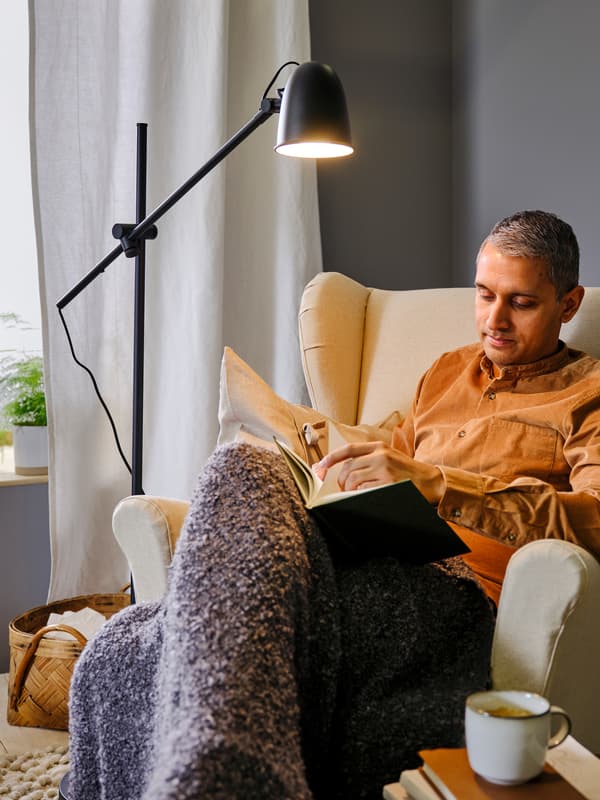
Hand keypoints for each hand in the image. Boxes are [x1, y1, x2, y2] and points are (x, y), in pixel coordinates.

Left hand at [314, 441, 443, 504]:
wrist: (432, 482)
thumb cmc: (409, 473)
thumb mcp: (391, 457)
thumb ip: (370, 459)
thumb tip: (345, 470)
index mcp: (380, 447)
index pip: (348, 449)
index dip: (331, 458)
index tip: (320, 467)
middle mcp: (381, 455)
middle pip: (348, 468)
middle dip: (341, 481)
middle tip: (343, 489)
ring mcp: (384, 470)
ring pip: (353, 480)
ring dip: (349, 490)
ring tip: (354, 495)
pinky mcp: (388, 484)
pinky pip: (363, 491)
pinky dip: (359, 496)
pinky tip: (364, 497)